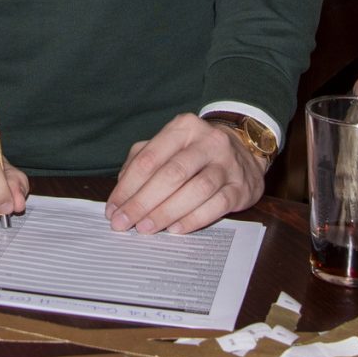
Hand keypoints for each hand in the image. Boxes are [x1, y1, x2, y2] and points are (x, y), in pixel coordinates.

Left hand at [106, 113, 265, 233]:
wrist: (244, 152)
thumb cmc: (195, 153)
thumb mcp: (168, 146)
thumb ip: (141, 162)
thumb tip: (121, 196)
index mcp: (183, 128)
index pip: (149, 159)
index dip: (127, 187)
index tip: (113, 210)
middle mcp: (207, 142)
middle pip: (171, 174)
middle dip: (143, 203)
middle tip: (124, 224)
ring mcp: (228, 164)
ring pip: (196, 189)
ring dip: (166, 212)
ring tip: (146, 228)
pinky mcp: (241, 186)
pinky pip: (217, 205)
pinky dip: (194, 219)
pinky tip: (175, 229)